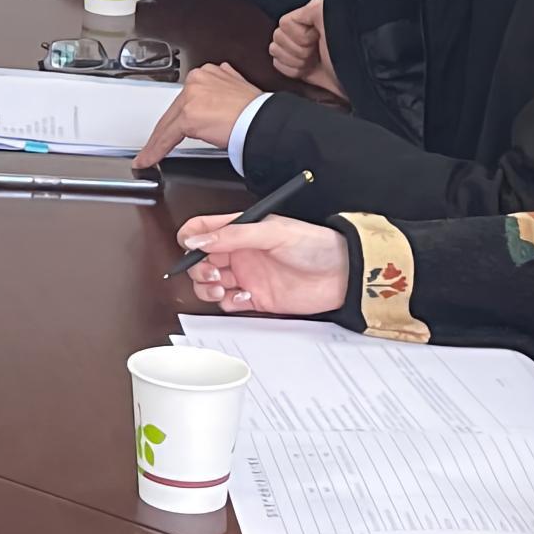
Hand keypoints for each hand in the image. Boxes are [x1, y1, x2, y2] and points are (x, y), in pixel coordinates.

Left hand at [135, 60, 266, 168]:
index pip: (186, 98)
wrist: (263, 121)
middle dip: (164, 130)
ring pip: (168, 123)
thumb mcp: (237, 91)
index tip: (172, 124)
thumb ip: (220, 91)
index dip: (177, 115)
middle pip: (174, 110)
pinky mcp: (188, 116)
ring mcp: (191, 97)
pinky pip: (166, 136)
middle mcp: (197, 80)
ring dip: (157, 142)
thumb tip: (215, 100)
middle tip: (153, 147)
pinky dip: (156, 150)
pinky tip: (148, 158)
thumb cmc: (256, 112)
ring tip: (149, 155)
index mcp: (209, 72)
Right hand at [173, 214, 348, 316]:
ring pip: (209, 283)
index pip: (203, 230)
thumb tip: (199, 240)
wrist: (343, 274)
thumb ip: (233, 235)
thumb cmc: (316, 245)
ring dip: (208, 287)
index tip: (192, 248)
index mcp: (241, 230)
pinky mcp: (255, 298)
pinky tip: (245, 296)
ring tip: (223, 286)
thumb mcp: (273, 231)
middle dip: (199, 268)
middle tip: (213, 272)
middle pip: (200, 260)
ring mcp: (246, 276)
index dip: (191, 238)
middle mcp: (240, 253)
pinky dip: (229, 303)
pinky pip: (229, 303)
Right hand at [269, 0, 342, 99]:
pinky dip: (291, 70)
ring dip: (294, 60)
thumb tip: (305, 6)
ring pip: (275, 50)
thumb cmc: (349, 49)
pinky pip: (277, 64)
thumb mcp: (331, 18)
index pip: (284, 23)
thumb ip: (312, 8)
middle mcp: (304, 29)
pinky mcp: (298, 66)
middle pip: (278, 36)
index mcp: (312, 15)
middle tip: (315, 53)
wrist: (358, 78)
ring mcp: (300, 49)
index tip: (317, 39)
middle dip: (296, 49)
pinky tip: (306, 70)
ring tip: (312, 62)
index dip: (298, 35)